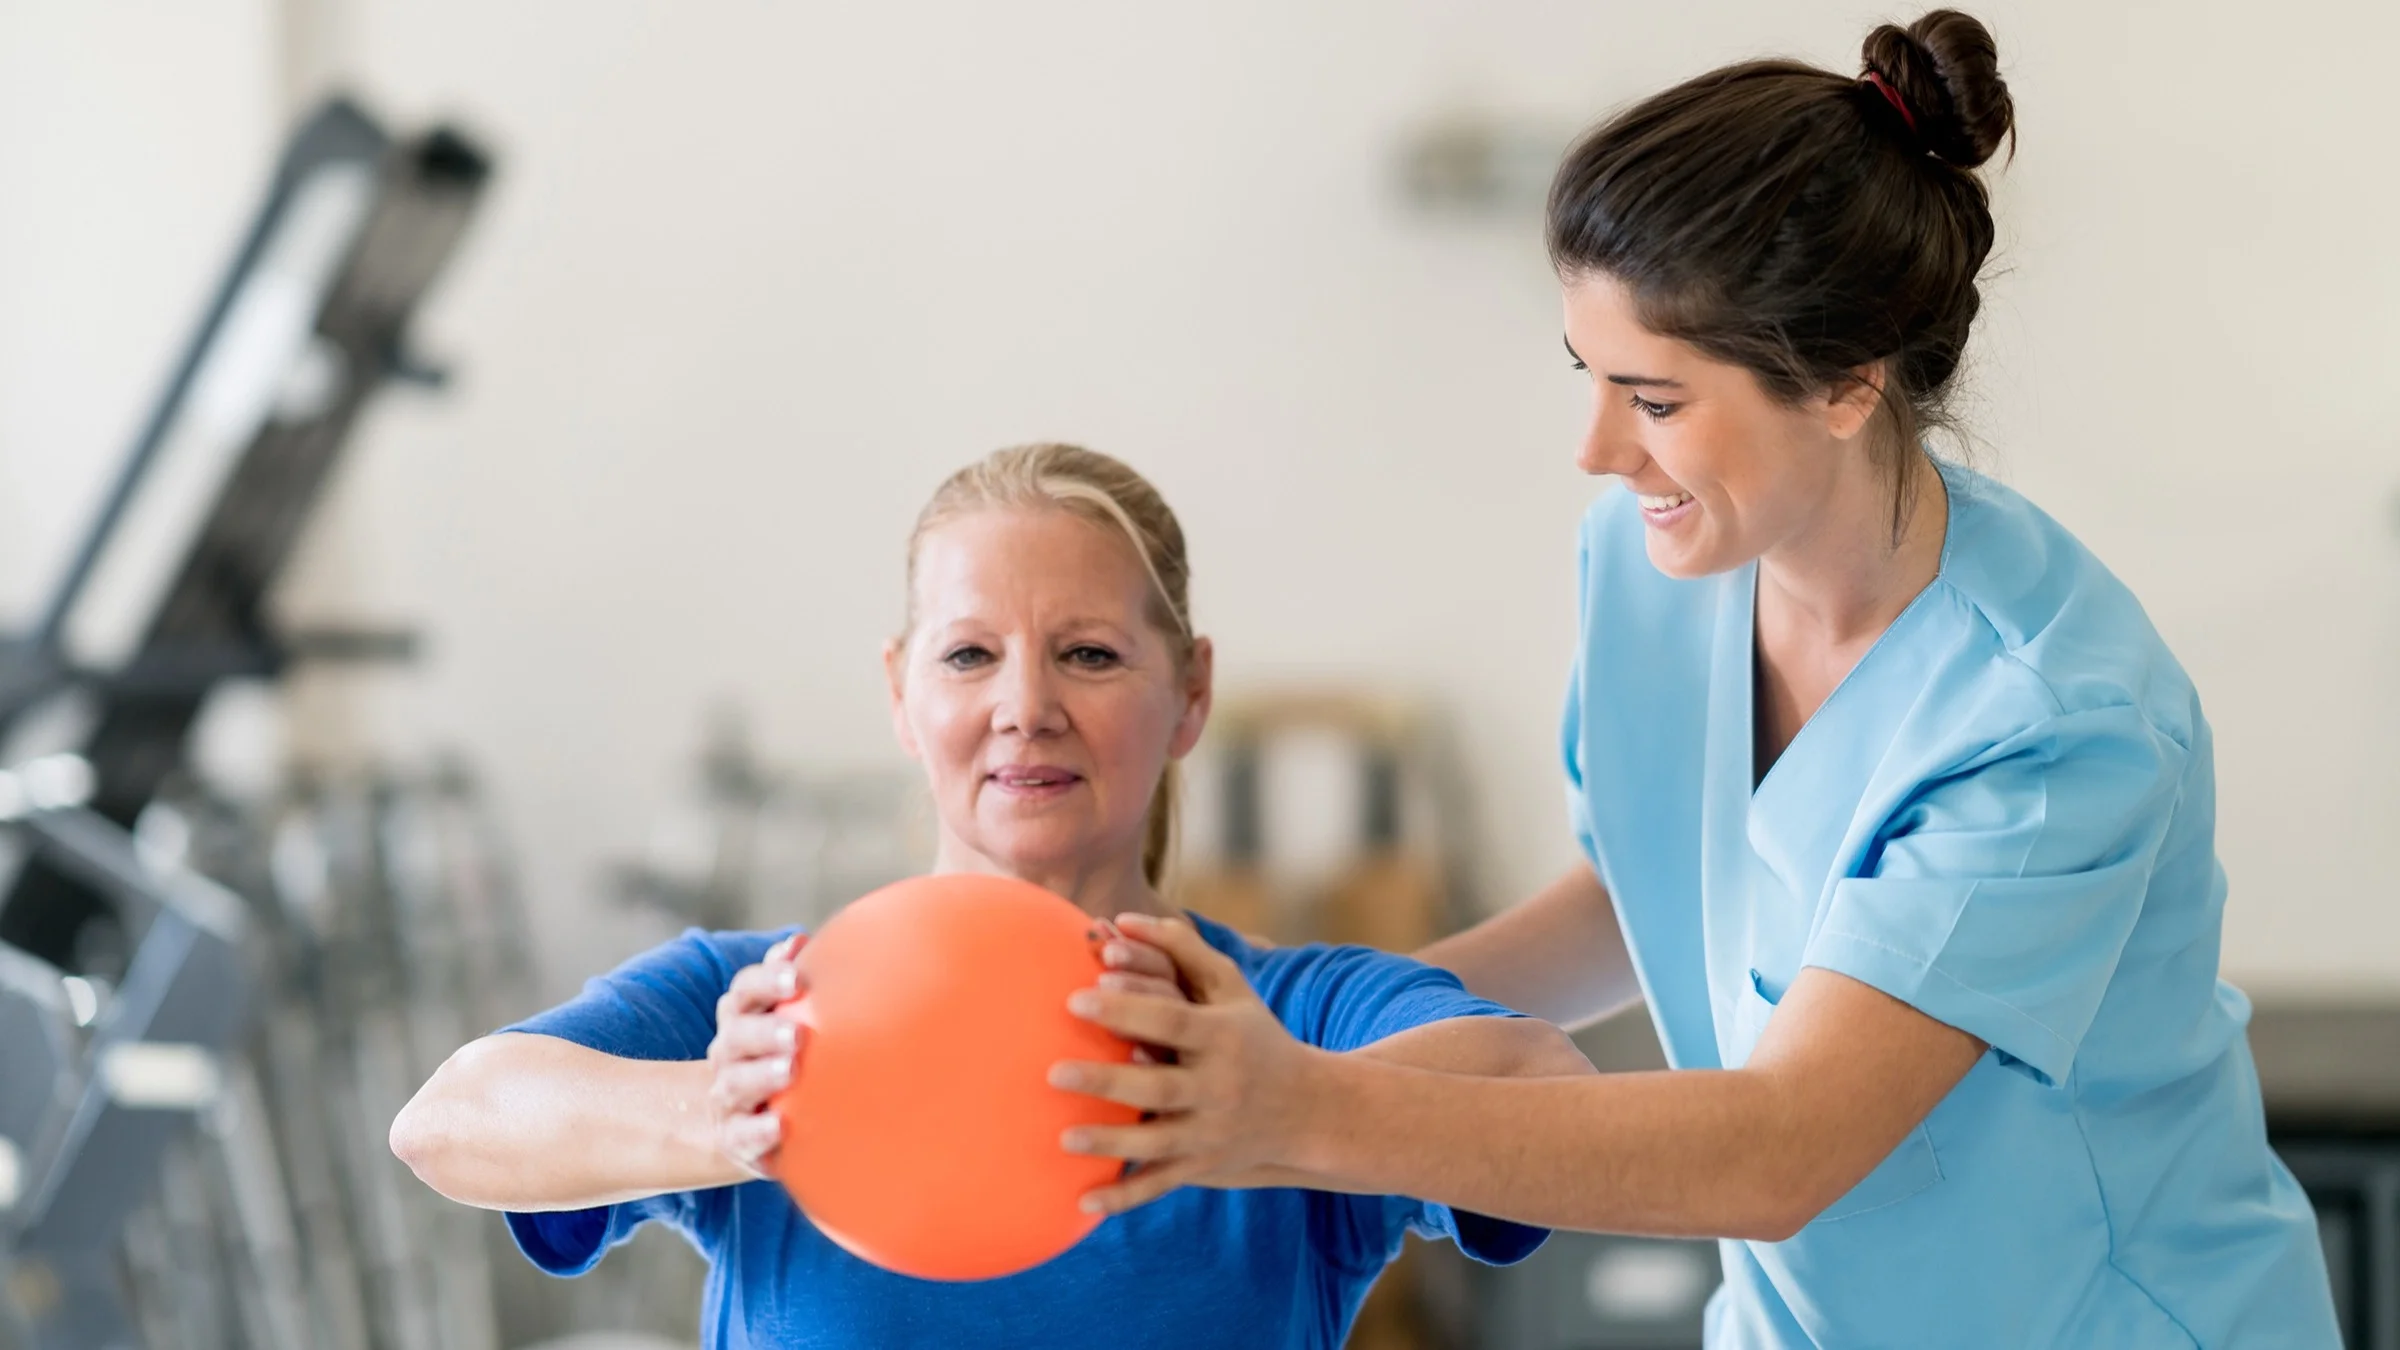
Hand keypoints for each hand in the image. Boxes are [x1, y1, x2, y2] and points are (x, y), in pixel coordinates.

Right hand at [706, 933, 806, 1178]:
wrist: (743, 1115)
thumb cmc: (778, 1050)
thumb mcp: (781, 1013)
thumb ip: (789, 979)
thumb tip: (798, 940)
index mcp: (741, 1015)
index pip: (744, 990)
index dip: (767, 980)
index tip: (796, 976)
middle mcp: (728, 1051)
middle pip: (738, 1035)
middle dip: (765, 1031)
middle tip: (797, 1033)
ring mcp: (727, 1094)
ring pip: (736, 1083)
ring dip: (761, 1076)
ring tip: (789, 1072)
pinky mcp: (734, 1137)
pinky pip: (741, 1135)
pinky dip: (758, 1131)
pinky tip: (780, 1126)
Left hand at [1050, 913, 1325, 1214]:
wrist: (1309, 1110)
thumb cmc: (1255, 1035)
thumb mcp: (1231, 987)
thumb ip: (1181, 947)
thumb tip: (1123, 917)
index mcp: (1222, 1037)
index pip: (1171, 1021)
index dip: (1127, 1009)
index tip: (1077, 998)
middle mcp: (1219, 1087)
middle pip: (1158, 1087)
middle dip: (1108, 1080)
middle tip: (1053, 1071)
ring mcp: (1211, 1133)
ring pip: (1156, 1143)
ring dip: (1110, 1143)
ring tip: (1062, 1135)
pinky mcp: (1203, 1167)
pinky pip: (1160, 1185)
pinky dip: (1123, 1198)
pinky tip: (1081, 1202)